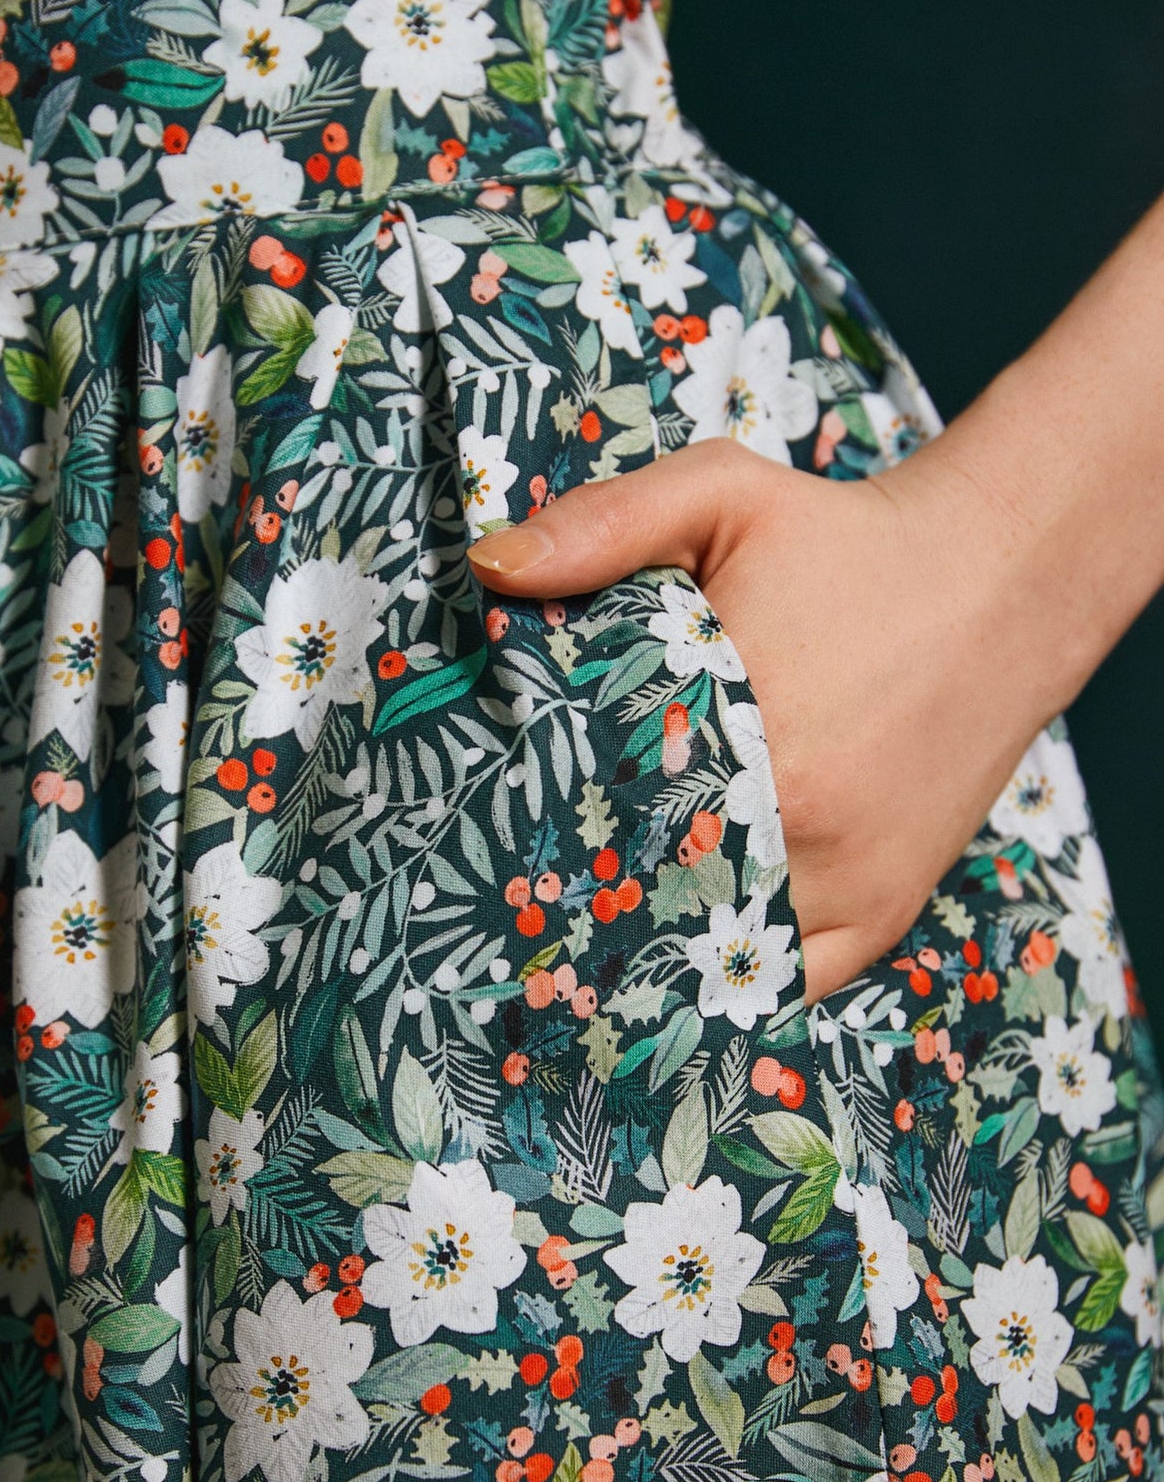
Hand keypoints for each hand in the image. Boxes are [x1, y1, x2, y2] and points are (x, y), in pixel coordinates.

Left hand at [467, 438, 1050, 1004]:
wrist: (998, 585)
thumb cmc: (843, 539)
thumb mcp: (721, 494)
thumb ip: (604, 525)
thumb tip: (491, 567)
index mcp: (737, 714)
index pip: (593, 803)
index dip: (532, 828)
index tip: (482, 839)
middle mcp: (793, 814)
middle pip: (640, 893)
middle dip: (576, 900)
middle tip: (511, 907)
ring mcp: (842, 876)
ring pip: (711, 957)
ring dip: (645, 954)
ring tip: (575, 947)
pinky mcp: (882, 911)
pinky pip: (785, 987)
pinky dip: (728, 984)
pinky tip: (674, 967)